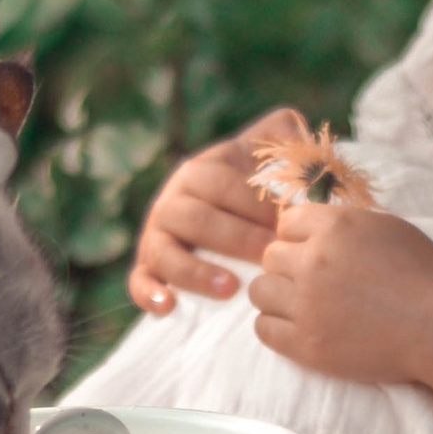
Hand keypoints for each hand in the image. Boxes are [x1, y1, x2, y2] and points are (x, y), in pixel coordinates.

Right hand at [128, 115, 294, 311]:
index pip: (222, 184)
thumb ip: (281, 135)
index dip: (253, 202)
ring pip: (166, 252)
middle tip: (270, 255)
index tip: (286, 222)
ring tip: (230, 288)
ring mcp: (156, 236)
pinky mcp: (148, 268)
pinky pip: (139, 281)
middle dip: (236, 237)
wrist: (228, 220)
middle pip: (197, 218)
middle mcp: (173, 202)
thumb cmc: (253, 188)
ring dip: (196, 271)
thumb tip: (294, 127)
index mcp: (200, 171)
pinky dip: (149, 293)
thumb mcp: (266, 156)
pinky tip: (169, 306)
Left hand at [248, 199, 432, 385]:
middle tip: (314, 282)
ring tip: (303, 304)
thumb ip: (341, 224)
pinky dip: (276, 326)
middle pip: (270, 256)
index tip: (316, 252)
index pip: (286, 223)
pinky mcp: (307, 345)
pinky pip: (263, 328)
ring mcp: (307, 305)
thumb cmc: (423, 273)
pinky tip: (298, 326)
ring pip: (260, 291)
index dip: (299, 237)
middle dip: (289, 266)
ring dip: (277, 295)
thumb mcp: (384, 227)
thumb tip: (308, 227)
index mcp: (334, 227)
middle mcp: (313, 262)